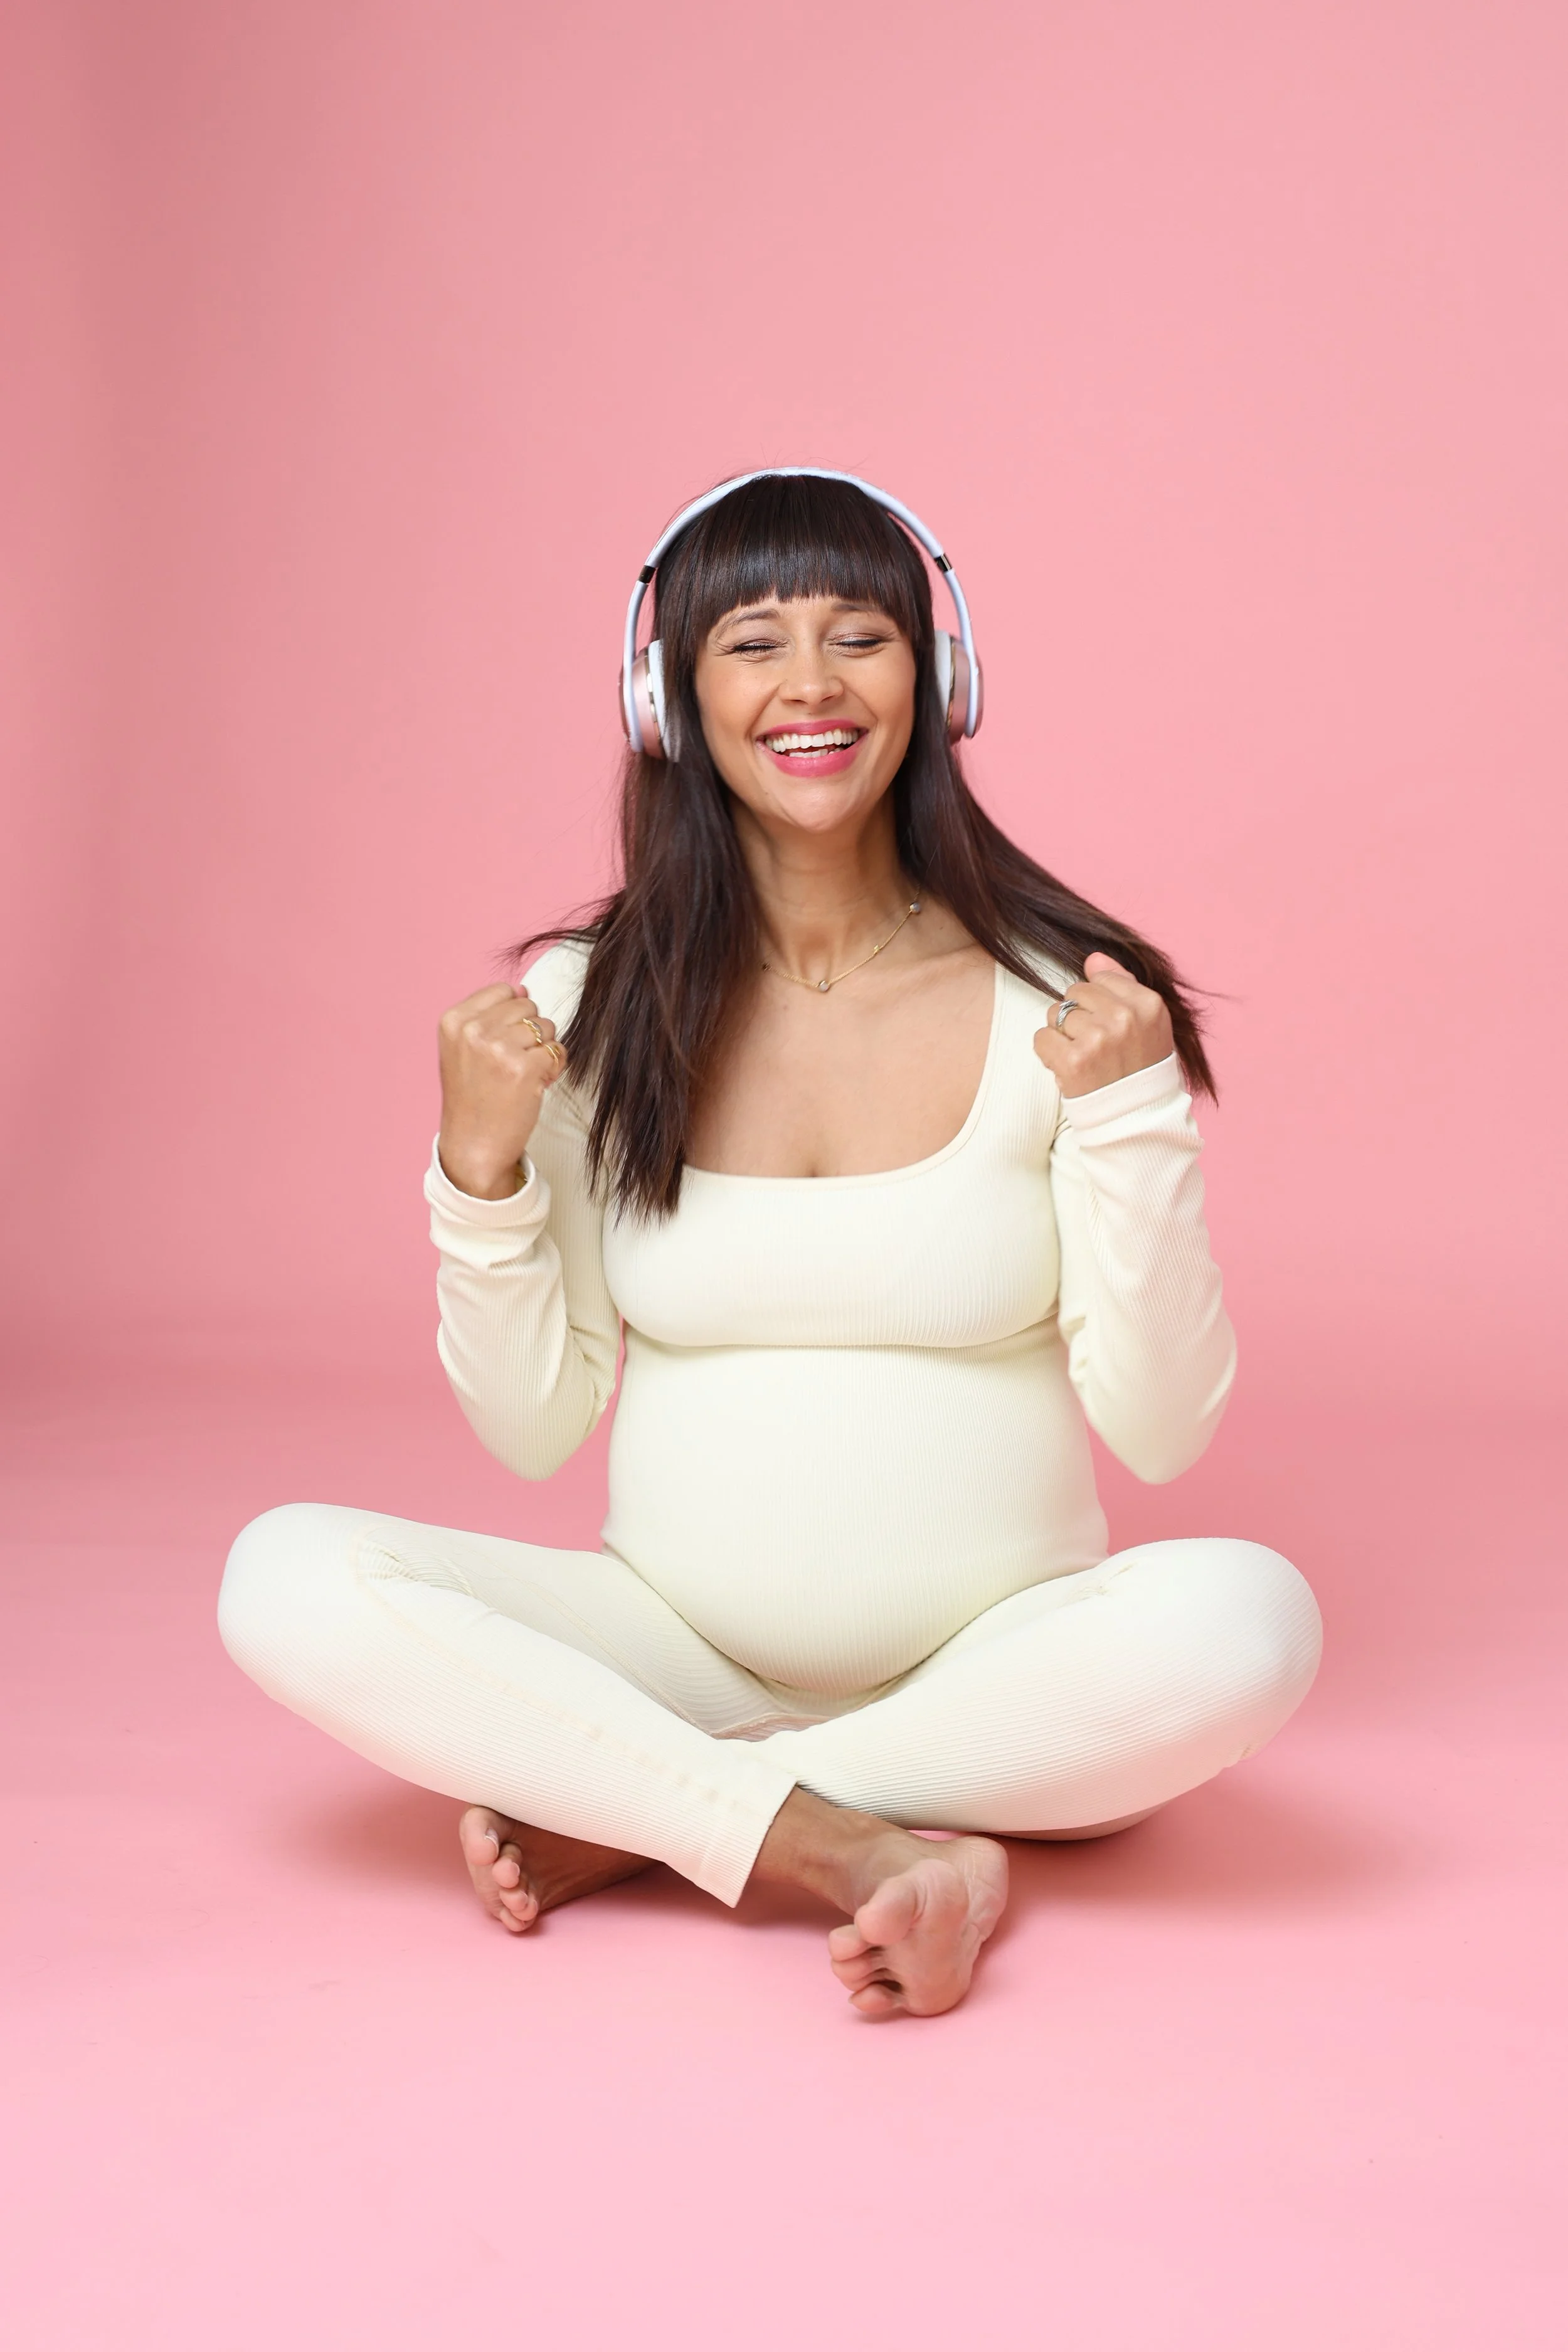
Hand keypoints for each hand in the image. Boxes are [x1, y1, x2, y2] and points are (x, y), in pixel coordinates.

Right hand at [437, 983, 566, 1198]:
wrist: (474, 1146)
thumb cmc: (472, 1099)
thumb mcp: (463, 1050)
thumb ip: (488, 1016)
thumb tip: (523, 988)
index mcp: (454, 1021)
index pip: (503, 990)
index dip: (511, 1017)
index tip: (501, 1044)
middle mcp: (474, 1031)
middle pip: (527, 1006)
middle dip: (529, 1033)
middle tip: (513, 1064)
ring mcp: (499, 1048)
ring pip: (546, 1026)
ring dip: (543, 1050)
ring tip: (523, 1075)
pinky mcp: (525, 1069)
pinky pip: (558, 1050)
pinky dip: (554, 1067)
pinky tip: (536, 1084)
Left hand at [1032, 953, 1173, 1097]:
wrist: (1136, 1117)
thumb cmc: (1140, 1067)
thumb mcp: (1147, 1022)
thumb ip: (1122, 984)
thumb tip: (1093, 957)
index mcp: (1148, 1004)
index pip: (1101, 978)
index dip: (1098, 1002)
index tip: (1108, 1026)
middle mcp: (1125, 1017)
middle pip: (1075, 992)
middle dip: (1078, 1016)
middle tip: (1093, 1045)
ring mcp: (1099, 1038)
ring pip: (1056, 1013)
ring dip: (1062, 1035)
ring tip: (1082, 1056)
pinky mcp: (1074, 1061)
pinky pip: (1042, 1037)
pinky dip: (1048, 1052)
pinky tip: (1067, 1067)